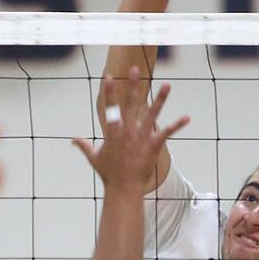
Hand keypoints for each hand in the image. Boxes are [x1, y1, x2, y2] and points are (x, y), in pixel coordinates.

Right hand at [72, 66, 189, 188]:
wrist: (124, 189)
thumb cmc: (109, 174)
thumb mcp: (94, 158)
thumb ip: (84, 146)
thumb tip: (72, 140)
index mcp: (113, 132)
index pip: (110, 108)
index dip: (110, 92)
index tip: (109, 77)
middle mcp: (128, 132)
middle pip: (131, 104)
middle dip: (133, 86)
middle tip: (135, 70)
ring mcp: (141, 138)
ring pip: (152, 114)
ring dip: (160, 99)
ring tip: (167, 85)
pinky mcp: (153, 146)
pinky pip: (166, 132)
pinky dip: (177, 125)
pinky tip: (186, 117)